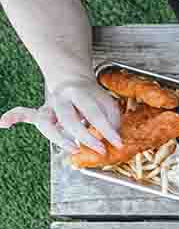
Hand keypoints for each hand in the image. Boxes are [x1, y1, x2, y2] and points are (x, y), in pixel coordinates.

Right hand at [1, 76, 120, 153]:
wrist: (74, 81)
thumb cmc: (92, 97)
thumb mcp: (108, 103)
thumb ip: (111, 119)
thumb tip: (111, 137)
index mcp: (80, 93)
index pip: (94, 113)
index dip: (107, 130)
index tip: (116, 142)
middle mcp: (61, 99)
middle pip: (68, 118)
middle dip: (84, 135)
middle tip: (98, 147)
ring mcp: (49, 106)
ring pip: (46, 121)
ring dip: (58, 137)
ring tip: (72, 148)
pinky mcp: (41, 113)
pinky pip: (24, 113)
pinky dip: (13, 117)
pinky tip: (4, 124)